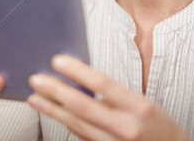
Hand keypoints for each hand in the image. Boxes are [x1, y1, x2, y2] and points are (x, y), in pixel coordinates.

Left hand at [27, 55, 188, 140]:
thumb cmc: (159, 126)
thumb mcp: (144, 104)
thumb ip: (116, 95)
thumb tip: (83, 81)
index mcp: (139, 108)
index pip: (104, 83)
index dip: (78, 71)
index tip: (58, 61)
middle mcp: (126, 128)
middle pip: (84, 107)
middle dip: (56, 91)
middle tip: (37, 79)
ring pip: (77, 125)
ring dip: (52, 110)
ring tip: (34, 98)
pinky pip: (81, 137)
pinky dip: (65, 123)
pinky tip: (53, 114)